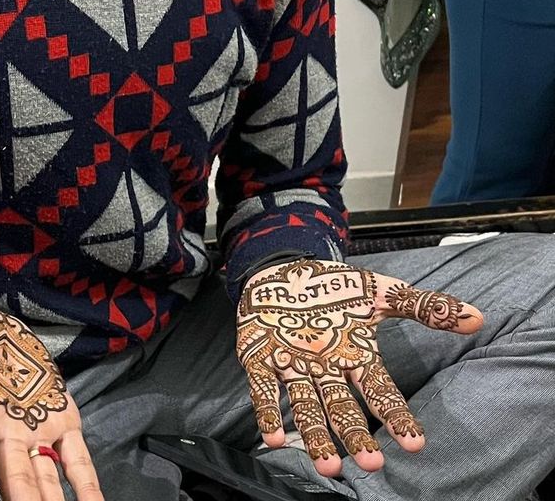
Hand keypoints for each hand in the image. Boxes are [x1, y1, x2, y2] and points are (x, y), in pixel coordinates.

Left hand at [236, 258, 483, 477]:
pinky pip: (265, 390)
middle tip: (371, 462)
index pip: (379, 390)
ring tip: (327, 465)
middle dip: (356, 436)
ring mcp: (292, 366)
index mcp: (355, 356)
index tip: (415, 442)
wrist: (283, 270)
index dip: (396, 414)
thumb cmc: (334, 289)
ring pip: (306, 407)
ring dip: (316, 436)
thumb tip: (476, 317)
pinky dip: (269, 413)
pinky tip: (274, 438)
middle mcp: (326, 369)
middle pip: (343, 408)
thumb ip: (424, 306)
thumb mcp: (381, 292)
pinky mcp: (259, 359)